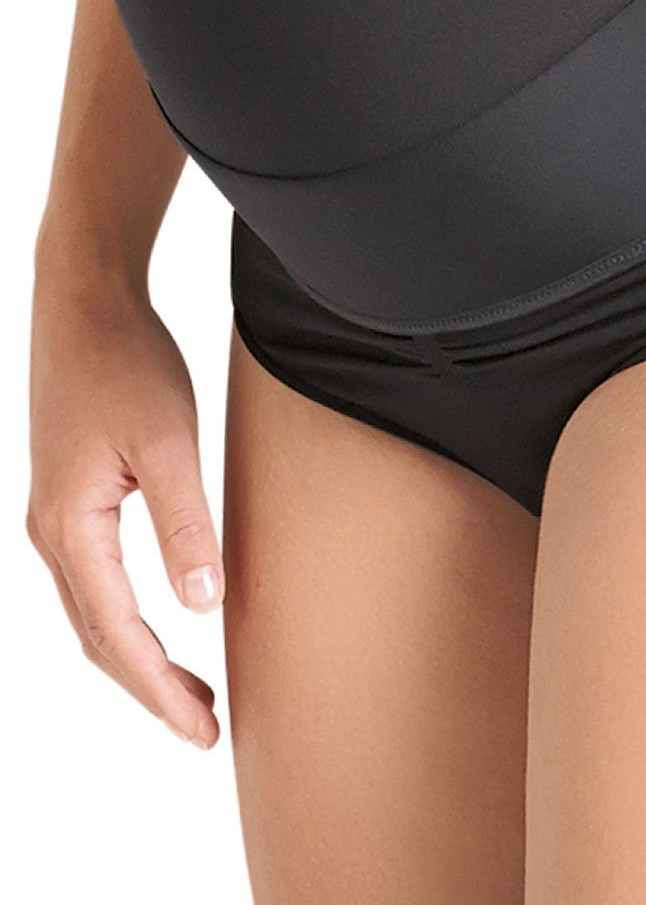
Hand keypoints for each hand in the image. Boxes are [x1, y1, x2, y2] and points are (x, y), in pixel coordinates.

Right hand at [27, 281, 223, 746]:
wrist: (85, 302)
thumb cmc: (127, 361)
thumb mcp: (168, 442)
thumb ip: (185, 523)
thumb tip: (203, 605)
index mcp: (71, 528)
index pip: (119, 635)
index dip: (161, 689)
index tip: (205, 730)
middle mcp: (51, 532)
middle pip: (99, 638)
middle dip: (151, 689)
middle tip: (206, 728)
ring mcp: (55, 517)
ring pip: (94, 614)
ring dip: (140, 658)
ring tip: (195, 689)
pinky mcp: (70, 498)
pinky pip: (94, 582)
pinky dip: (128, 618)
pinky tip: (164, 618)